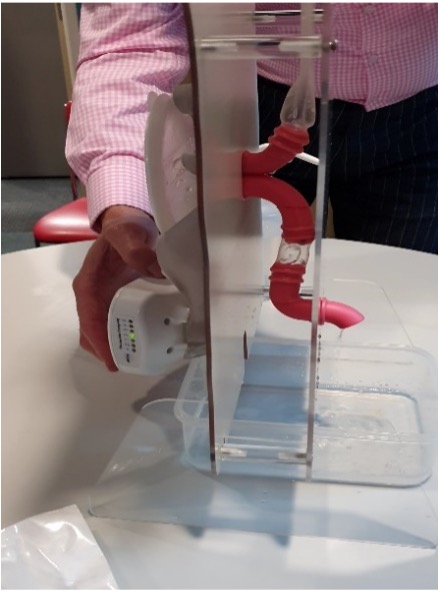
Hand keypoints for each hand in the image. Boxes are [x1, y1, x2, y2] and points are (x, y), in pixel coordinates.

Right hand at [72, 206, 162, 370]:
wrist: (127, 225)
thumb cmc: (124, 230)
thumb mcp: (127, 234)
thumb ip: (136, 249)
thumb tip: (150, 267)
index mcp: (88, 283)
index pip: (89, 317)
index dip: (98, 339)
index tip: (110, 359)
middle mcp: (91, 295)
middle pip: (90, 331)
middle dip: (103, 351)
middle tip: (123, 366)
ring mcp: (101, 300)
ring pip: (99, 331)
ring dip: (110, 348)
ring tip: (130, 361)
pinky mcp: (113, 302)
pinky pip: (112, 324)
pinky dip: (119, 337)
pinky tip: (136, 344)